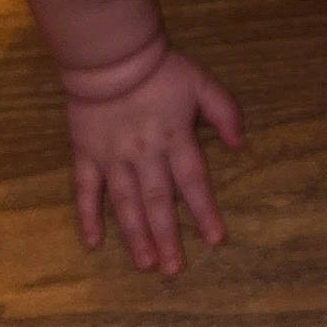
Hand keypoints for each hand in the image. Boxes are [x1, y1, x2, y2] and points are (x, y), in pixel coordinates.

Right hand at [63, 47, 242, 275]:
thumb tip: (241, 144)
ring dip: (135, 235)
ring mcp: (113, 157)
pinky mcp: (86, 154)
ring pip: (125, 203)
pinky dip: (88, 216)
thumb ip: (224, 111)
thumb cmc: (160, 68)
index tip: (216, 239)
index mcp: (175, 138)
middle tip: (174, 270)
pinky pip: (85, 190)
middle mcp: (145, 154)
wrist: (110, 55)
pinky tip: (92, 242)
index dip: (205, 212)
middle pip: (158, 202)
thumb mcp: (201, 82)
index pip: (193, 182)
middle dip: (168, 238)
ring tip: (145, 264)